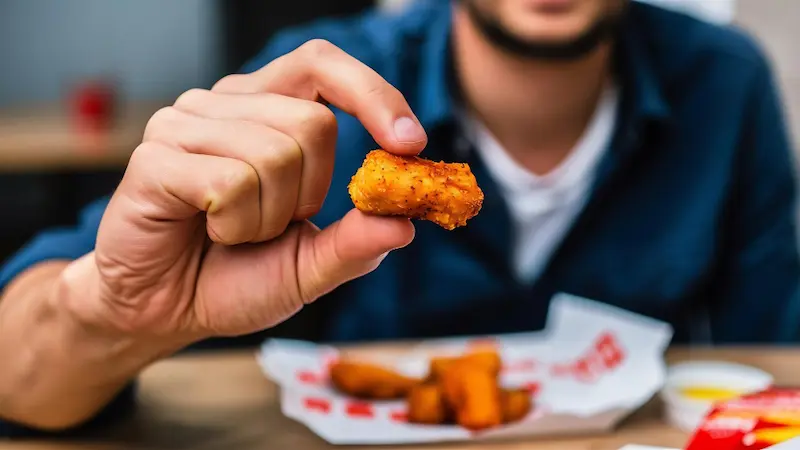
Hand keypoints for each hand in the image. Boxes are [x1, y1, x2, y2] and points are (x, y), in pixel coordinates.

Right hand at [62, 40, 426, 341]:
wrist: (164, 309)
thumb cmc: (234, 276)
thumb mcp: (310, 267)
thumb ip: (356, 244)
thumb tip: (405, 224)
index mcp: (267, 109)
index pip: (324, 66)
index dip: (373, 95)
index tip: (410, 144)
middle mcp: (226, 103)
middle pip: (312, 124)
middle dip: (307, 195)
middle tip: (272, 223)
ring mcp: (185, 123)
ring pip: (273, 155)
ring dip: (267, 219)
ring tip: (234, 231)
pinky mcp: (155, 156)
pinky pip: (230, 182)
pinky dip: (234, 225)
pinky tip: (208, 230)